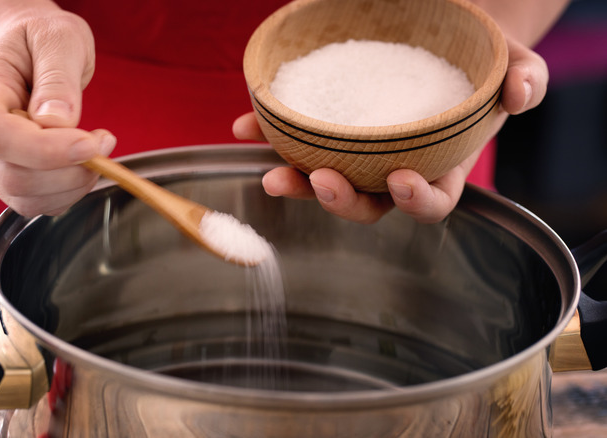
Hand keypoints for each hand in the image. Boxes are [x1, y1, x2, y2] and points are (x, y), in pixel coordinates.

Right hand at [0, 7, 115, 216]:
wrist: (28, 48)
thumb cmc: (41, 38)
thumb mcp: (58, 38)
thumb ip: (57, 78)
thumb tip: (58, 122)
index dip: (45, 150)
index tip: (90, 144)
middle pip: (13, 176)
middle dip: (69, 170)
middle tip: (104, 142)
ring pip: (25, 198)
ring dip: (72, 185)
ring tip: (97, 151)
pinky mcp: (10, 176)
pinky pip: (36, 204)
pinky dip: (68, 193)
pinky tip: (83, 164)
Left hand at [233, 35, 548, 223]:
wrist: (448, 37)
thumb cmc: (484, 60)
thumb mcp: (514, 63)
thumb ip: (525, 79)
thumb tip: (520, 93)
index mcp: (441, 164)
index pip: (430, 202)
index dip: (415, 202)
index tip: (398, 181)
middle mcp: (395, 168)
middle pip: (367, 204)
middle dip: (342, 201)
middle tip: (321, 180)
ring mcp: (359, 153)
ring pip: (325, 182)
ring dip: (296, 182)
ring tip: (271, 170)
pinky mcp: (330, 131)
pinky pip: (298, 142)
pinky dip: (269, 136)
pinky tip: (245, 126)